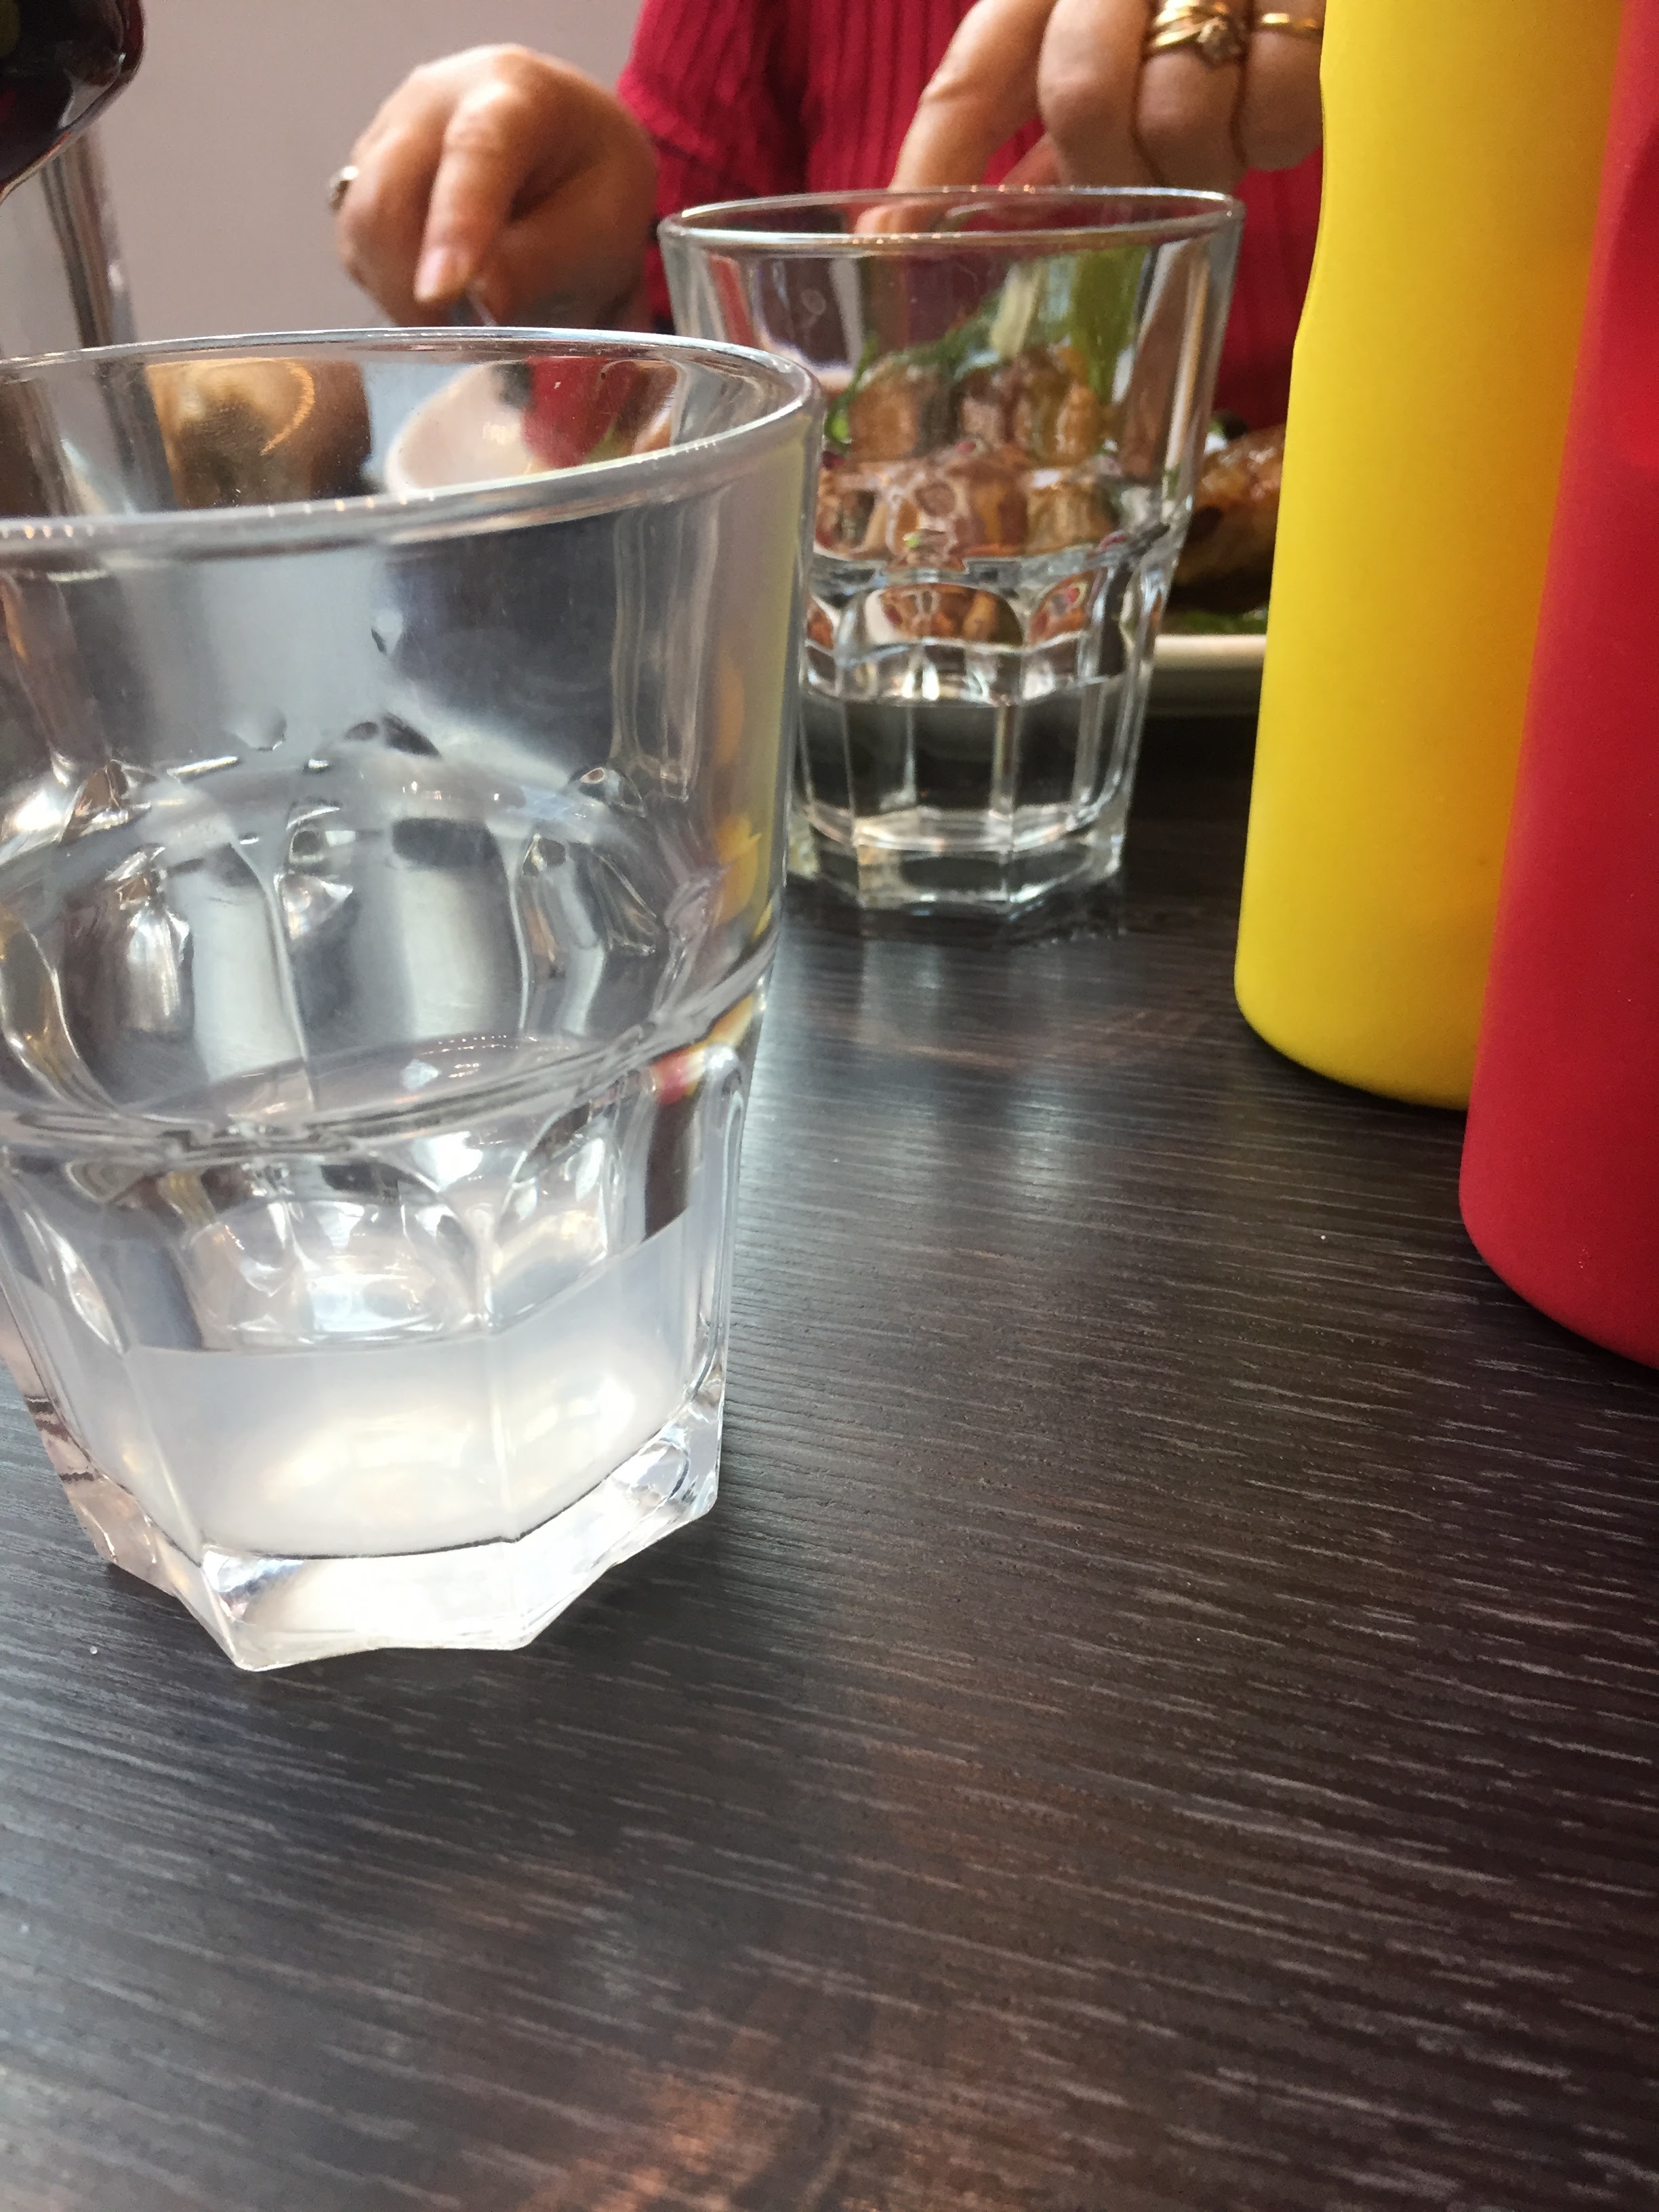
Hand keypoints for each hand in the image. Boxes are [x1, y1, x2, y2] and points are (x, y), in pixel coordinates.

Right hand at [334, 46, 656, 326]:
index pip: (474, 151)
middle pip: (387, 193)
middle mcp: (434, 100)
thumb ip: (543, 261)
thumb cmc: (594, 185)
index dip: (454, 225)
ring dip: (397, 292)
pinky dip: (387, 285)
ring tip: (453, 326)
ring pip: (360, 223)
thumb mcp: (601, 228)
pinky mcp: (366, 173)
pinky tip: (433, 303)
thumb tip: (482, 302)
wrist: (571, 149)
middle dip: (410, 284)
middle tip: (456, 343)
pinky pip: (357, 242)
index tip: (442, 293)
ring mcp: (389, 132)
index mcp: (513, 93)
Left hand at [892, 0, 1322, 194]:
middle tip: (1138, 202)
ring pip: (1180, 115)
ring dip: (1197, 170)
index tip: (896, 238)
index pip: (975, 71)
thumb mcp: (1105, 47)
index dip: (934, 161)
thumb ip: (1045, 126)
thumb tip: (955, 234)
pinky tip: (1269, 120)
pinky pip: (1280, 112)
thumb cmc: (1201, 6)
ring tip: (1215, 157)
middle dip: (1108, 177)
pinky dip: (1275, 139)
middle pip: (1083, 97)